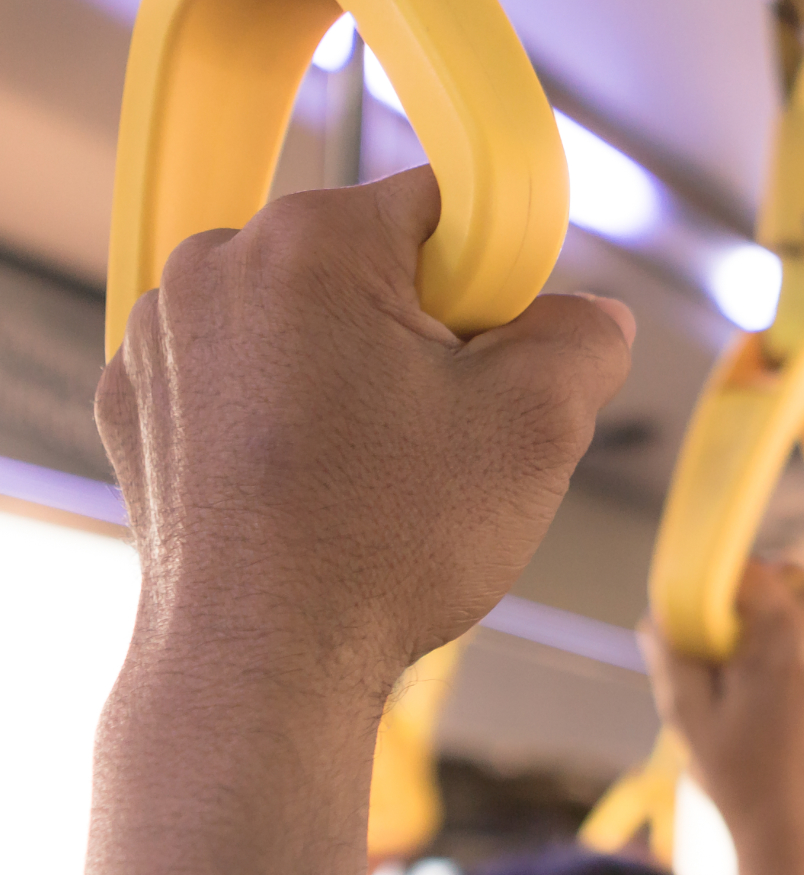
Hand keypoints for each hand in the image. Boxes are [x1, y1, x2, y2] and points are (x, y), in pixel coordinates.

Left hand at [97, 167, 634, 699]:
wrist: (262, 669)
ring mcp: (163, 338)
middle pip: (369, 259)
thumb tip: (593, 317)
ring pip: (304, 317)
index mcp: (312, 243)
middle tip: (442, 429)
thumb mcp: (540, 427)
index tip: (499, 358)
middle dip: (422, 329)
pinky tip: (311, 480)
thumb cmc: (384, 547)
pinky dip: (283, 409)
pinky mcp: (139, 404)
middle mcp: (215, 268)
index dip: (497, 282)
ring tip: (371, 467)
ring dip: (351, 368)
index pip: (446, 205)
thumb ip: (586, 337)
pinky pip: (242, 372)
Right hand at [653, 563, 803, 874]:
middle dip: (757, 599)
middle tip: (732, 648)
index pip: (751, 573)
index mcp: (788, 639)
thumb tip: (660, 612)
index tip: (705, 621)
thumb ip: (671, 653)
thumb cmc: (743, 784)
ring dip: (798, 608)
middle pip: (791, 578)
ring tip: (770, 656)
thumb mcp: (687, 718)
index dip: (720, 590)